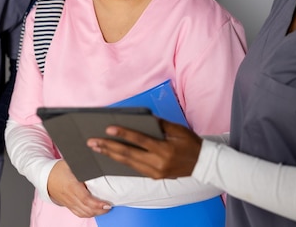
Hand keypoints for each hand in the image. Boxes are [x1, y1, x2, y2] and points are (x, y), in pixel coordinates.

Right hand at [47, 160, 111, 217]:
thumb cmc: (58, 168)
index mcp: (71, 186)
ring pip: (83, 213)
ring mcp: (68, 202)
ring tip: (104, 209)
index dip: (97, 204)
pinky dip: (87, 214)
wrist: (45, 176)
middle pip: (86, 209)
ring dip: (95, 213)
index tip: (107, 204)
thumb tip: (96, 163)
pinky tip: (94, 211)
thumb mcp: (71, 164)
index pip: (86, 199)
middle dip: (99, 211)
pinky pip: (78, 213)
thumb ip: (83, 166)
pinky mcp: (67, 205)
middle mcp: (70, 197)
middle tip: (109, 207)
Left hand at [87, 118, 202, 178]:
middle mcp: (158, 163)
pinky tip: (111, 155)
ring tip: (97, 148)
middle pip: (129, 154)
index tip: (108, 128)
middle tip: (92, 142)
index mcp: (165, 149)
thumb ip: (160, 124)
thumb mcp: (178, 130)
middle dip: (108, 147)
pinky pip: (134, 168)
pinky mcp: (154, 176)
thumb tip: (142, 119)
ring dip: (110, 155)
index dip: (123, 134)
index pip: (140, 140)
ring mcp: (155, 172)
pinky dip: (121, 161)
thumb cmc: (191, 143)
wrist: (203, 163)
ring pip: (128, 163)